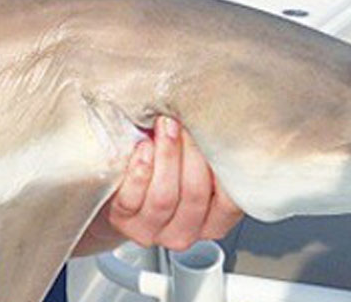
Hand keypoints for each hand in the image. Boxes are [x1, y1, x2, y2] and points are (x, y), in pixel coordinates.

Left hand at [99, 117, 242, 250]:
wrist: (121, 181)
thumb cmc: (166, 165)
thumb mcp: (194, 158)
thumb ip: (209, 150)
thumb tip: (219, 119)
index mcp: (213, 221)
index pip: (229, 202)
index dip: (223, 166)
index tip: (215, 133)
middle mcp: (186, 231)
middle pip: (195, 194)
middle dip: (190, 152)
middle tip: (184, 122)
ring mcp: (153, 230)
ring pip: (164, 197)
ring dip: (166, 157)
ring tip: (164, 127)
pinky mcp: (123, 221)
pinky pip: (132, 199)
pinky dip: (139, 171)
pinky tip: (143, 148)